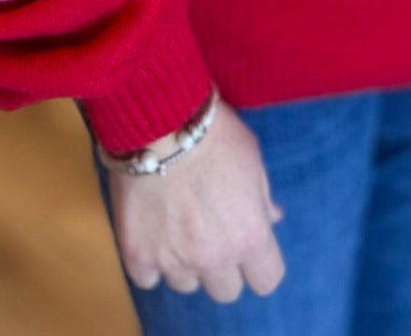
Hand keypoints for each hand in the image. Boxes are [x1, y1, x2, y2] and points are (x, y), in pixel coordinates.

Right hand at [107, 101, 285, 303]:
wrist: (159, 120)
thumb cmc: (214, 132)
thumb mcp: (252, 158)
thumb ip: (262, 197)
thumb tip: (273, 218)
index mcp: (250, 236)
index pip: (267, 280)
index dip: (259, 264)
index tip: (249, 246)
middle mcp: (214, 257)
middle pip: (226, 290)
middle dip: (222, 265)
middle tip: (210, 232)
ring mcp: (173, 259)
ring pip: (186, 284)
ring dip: (184, 261)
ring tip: (176, 223)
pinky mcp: (137, 254)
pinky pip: (147, 279)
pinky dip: (149, 261)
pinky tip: (151, 232)